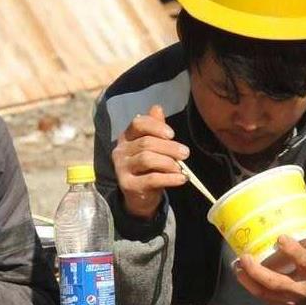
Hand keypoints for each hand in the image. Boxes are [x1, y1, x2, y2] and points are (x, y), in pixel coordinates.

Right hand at [111, 103, 190, 219]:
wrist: (139, 196)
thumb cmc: (148, 167)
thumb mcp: (153, 146)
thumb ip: (155, 128)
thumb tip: (157, 107)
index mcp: (126, 137)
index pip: (138, 123)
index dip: (156, 126)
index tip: (172, 134)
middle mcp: (120, 151)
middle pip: (146, 143)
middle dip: (169, 147)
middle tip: (185, 153)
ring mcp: (122, 168)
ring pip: (147, 159)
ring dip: (168, 162)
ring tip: (181, 168)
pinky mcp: (128, 185)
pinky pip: (151, 179)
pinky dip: (169, 178)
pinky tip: (181, 178)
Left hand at [233, 208, 305, 304]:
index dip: (294, 252)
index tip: (280, 238)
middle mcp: (304, 290)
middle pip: (278, 283)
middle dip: (259, 272)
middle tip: (245, 257)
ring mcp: (291, 301)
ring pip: (266, 294)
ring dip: (249, 280)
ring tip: (238, 265)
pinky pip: (263, 299)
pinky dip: (250, 287)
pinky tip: (241, 274)